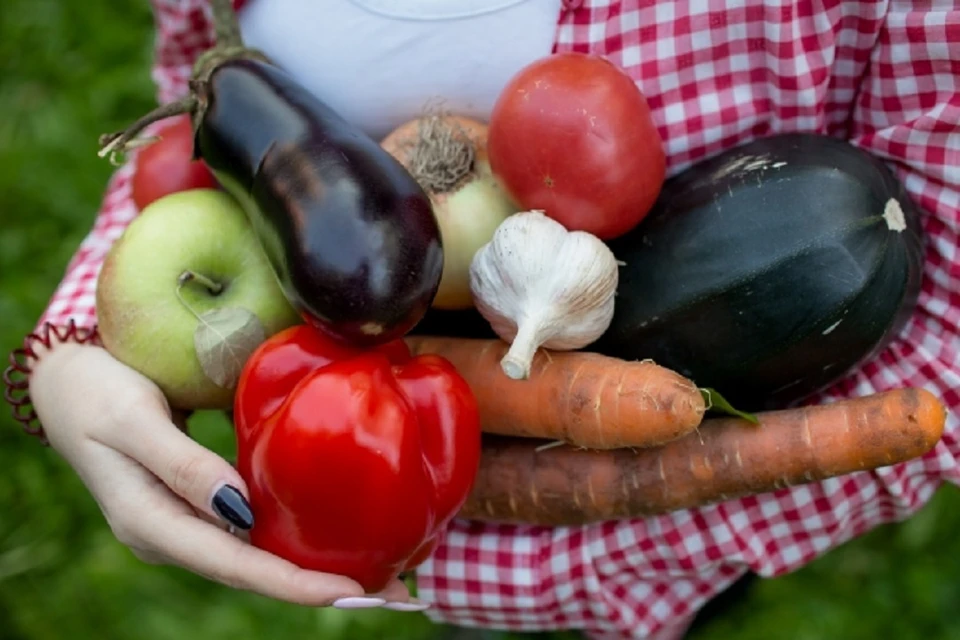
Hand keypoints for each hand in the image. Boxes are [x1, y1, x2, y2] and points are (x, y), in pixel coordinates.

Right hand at [27, 341, 425, 611]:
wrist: (64, 379)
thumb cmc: (95, 391)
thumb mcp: (132, 421)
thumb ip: (183, 465)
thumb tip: (241, 511)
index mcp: (152, 524)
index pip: (235, 566)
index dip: (295, 583)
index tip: (353, 593)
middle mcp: (175, 534)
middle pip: (257, 572)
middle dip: (324, 587)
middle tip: (398, 593)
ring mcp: (188, 521)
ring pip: (260, 554)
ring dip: (317, 566)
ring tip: (383, 573)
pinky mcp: (201, 501)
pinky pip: (254, 528)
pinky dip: (296, 535)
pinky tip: (336, 532)